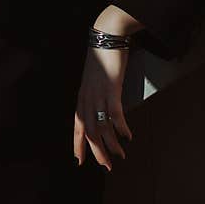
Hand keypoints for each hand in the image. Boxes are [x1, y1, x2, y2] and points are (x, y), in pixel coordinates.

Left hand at [73, 45, 132, 171]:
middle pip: (89, 131)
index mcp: (82, 97)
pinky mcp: (111, 88)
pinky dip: (120, 126)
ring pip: (102, 126)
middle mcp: (87, 98)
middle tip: (106, 167)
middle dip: (97, 151)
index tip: (79, 161)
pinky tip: (127, 136)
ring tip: (120, 155)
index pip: (77, 126)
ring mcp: (98, 94)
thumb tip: (101, 111)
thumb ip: (95, 95)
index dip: (77, 144)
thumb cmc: (102, 57)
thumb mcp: (94, 80)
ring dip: (111, 143)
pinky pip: (114, 113)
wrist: (107, 36)